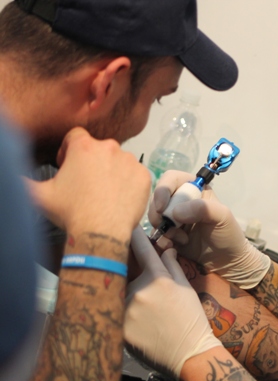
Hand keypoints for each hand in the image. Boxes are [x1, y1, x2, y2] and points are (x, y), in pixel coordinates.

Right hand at [26, 127, 149, 239]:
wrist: (101, 232)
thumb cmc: (72, 212)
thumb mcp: (40, 194)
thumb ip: (24, 181)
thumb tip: (17, 179)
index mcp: (84, 147)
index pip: (76, 136)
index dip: (70, 149)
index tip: (69, 165)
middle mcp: (110, 148)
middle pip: (99, 148)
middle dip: (92, 162)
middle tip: (87, 183)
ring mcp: (130, 161)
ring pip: (119, 160)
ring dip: (112, 171)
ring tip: (104, 192)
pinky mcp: (144, 175)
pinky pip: (136, 174)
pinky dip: (129, 182)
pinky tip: (119, 197)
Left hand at [124, 226, 221, 379]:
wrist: (188, 354)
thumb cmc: (191, 320)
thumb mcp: (186, 288)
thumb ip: (173, 266)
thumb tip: (165, 249)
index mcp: (157, 278)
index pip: (141, 248)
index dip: (134, 234)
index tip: (126, 224)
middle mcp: (138, 290)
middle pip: (124, 270)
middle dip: (125, 269)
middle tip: (129, 275)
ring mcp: (125, 309)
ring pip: (117, 292)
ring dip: (122, 293)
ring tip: (139, 307)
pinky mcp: (117, 327)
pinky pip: (113, 312)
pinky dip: (119, 312)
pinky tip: (135, 322)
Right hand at [148, 170, 269, 288]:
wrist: (227, 261)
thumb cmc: (228, 234)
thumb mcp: (222, 216)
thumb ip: (202, 209)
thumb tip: (175, 213)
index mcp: (194, 189)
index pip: (171, 179)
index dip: (163, 190)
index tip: (162, 208)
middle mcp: (180, 201)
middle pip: (157, 198)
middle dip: (159, 214)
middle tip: (171, 228)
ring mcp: (172, 219)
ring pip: (154, 217)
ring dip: (163, 229)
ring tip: (181, 239)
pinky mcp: (168, 235)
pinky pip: (155, 234)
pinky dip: (161, 241)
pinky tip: (174, 247)